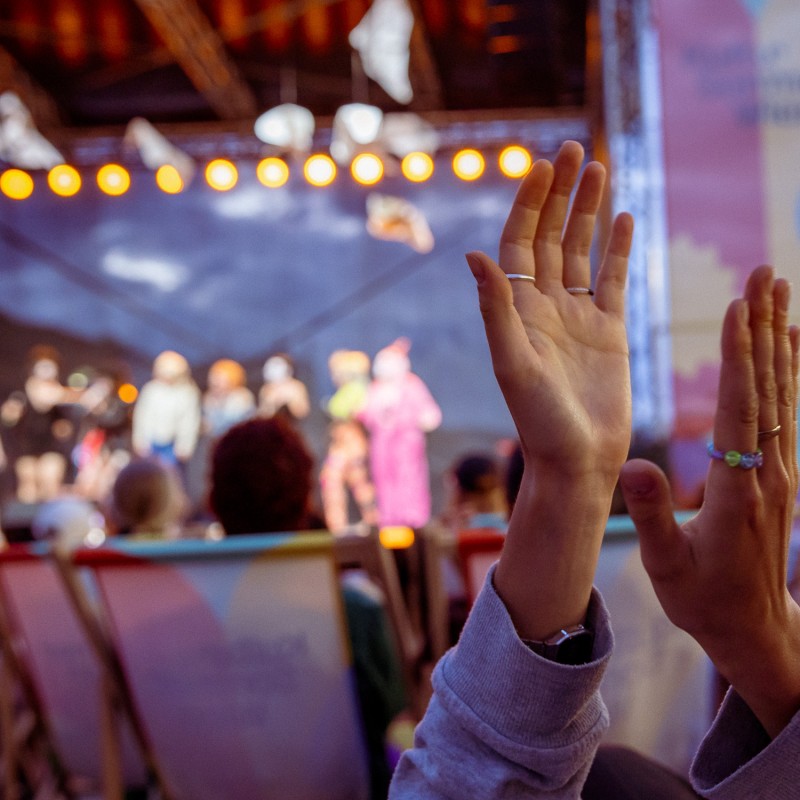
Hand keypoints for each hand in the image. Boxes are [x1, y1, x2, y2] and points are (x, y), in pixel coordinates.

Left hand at [466, 141, 632, 481]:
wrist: (577, 459)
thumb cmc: (538, 420)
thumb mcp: (513, 363)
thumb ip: (496, 309)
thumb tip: (473, 254)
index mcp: (516, 309)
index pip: (519, 244)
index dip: (528, 205)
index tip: (542, 167)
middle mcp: (544, 306)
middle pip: (550, 237)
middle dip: (560, 194)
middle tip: (572, 150)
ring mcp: (578, 316)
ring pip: (582, 251)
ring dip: (589, 211)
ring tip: (599, 168)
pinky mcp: (609, 330)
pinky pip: (614, 280)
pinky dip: (619, 250)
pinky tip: (624, 218)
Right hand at [621, 266, 799, 736]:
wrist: (753, 629)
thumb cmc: (703, 601)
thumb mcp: (667, 566)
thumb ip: (653, 514)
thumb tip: (632, 463)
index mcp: (737, 490)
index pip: (738, 410)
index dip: (738, 358)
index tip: (737, 308)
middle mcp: (767, 472)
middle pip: (767, 388)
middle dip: (765, 327)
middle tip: (766, 274)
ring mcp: (780, 471)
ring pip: (781, 393)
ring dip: (779, 338)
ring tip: (778, 290)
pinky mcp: (779, 474)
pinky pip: (784, 411)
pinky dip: (786, 370)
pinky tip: (787, 342)